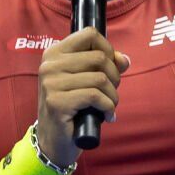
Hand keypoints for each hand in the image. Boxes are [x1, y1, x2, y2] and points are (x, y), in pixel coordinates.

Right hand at [35, 27, 129, 167]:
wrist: (53, 140)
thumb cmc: (72, 107)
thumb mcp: (86, 82)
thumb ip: (105, 66)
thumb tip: (124, 59)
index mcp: (54, 53)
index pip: (89, 34)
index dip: (108, 49)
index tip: (111, 67)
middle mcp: (49, 65)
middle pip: (99, 57)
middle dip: (114, 77)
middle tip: (111, 92)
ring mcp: (51, 83)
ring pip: (100, 78)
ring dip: (113, 95)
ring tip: (109, 106)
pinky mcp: (57, 102)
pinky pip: (95, 96)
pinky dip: (108, 107)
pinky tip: (107, 115)